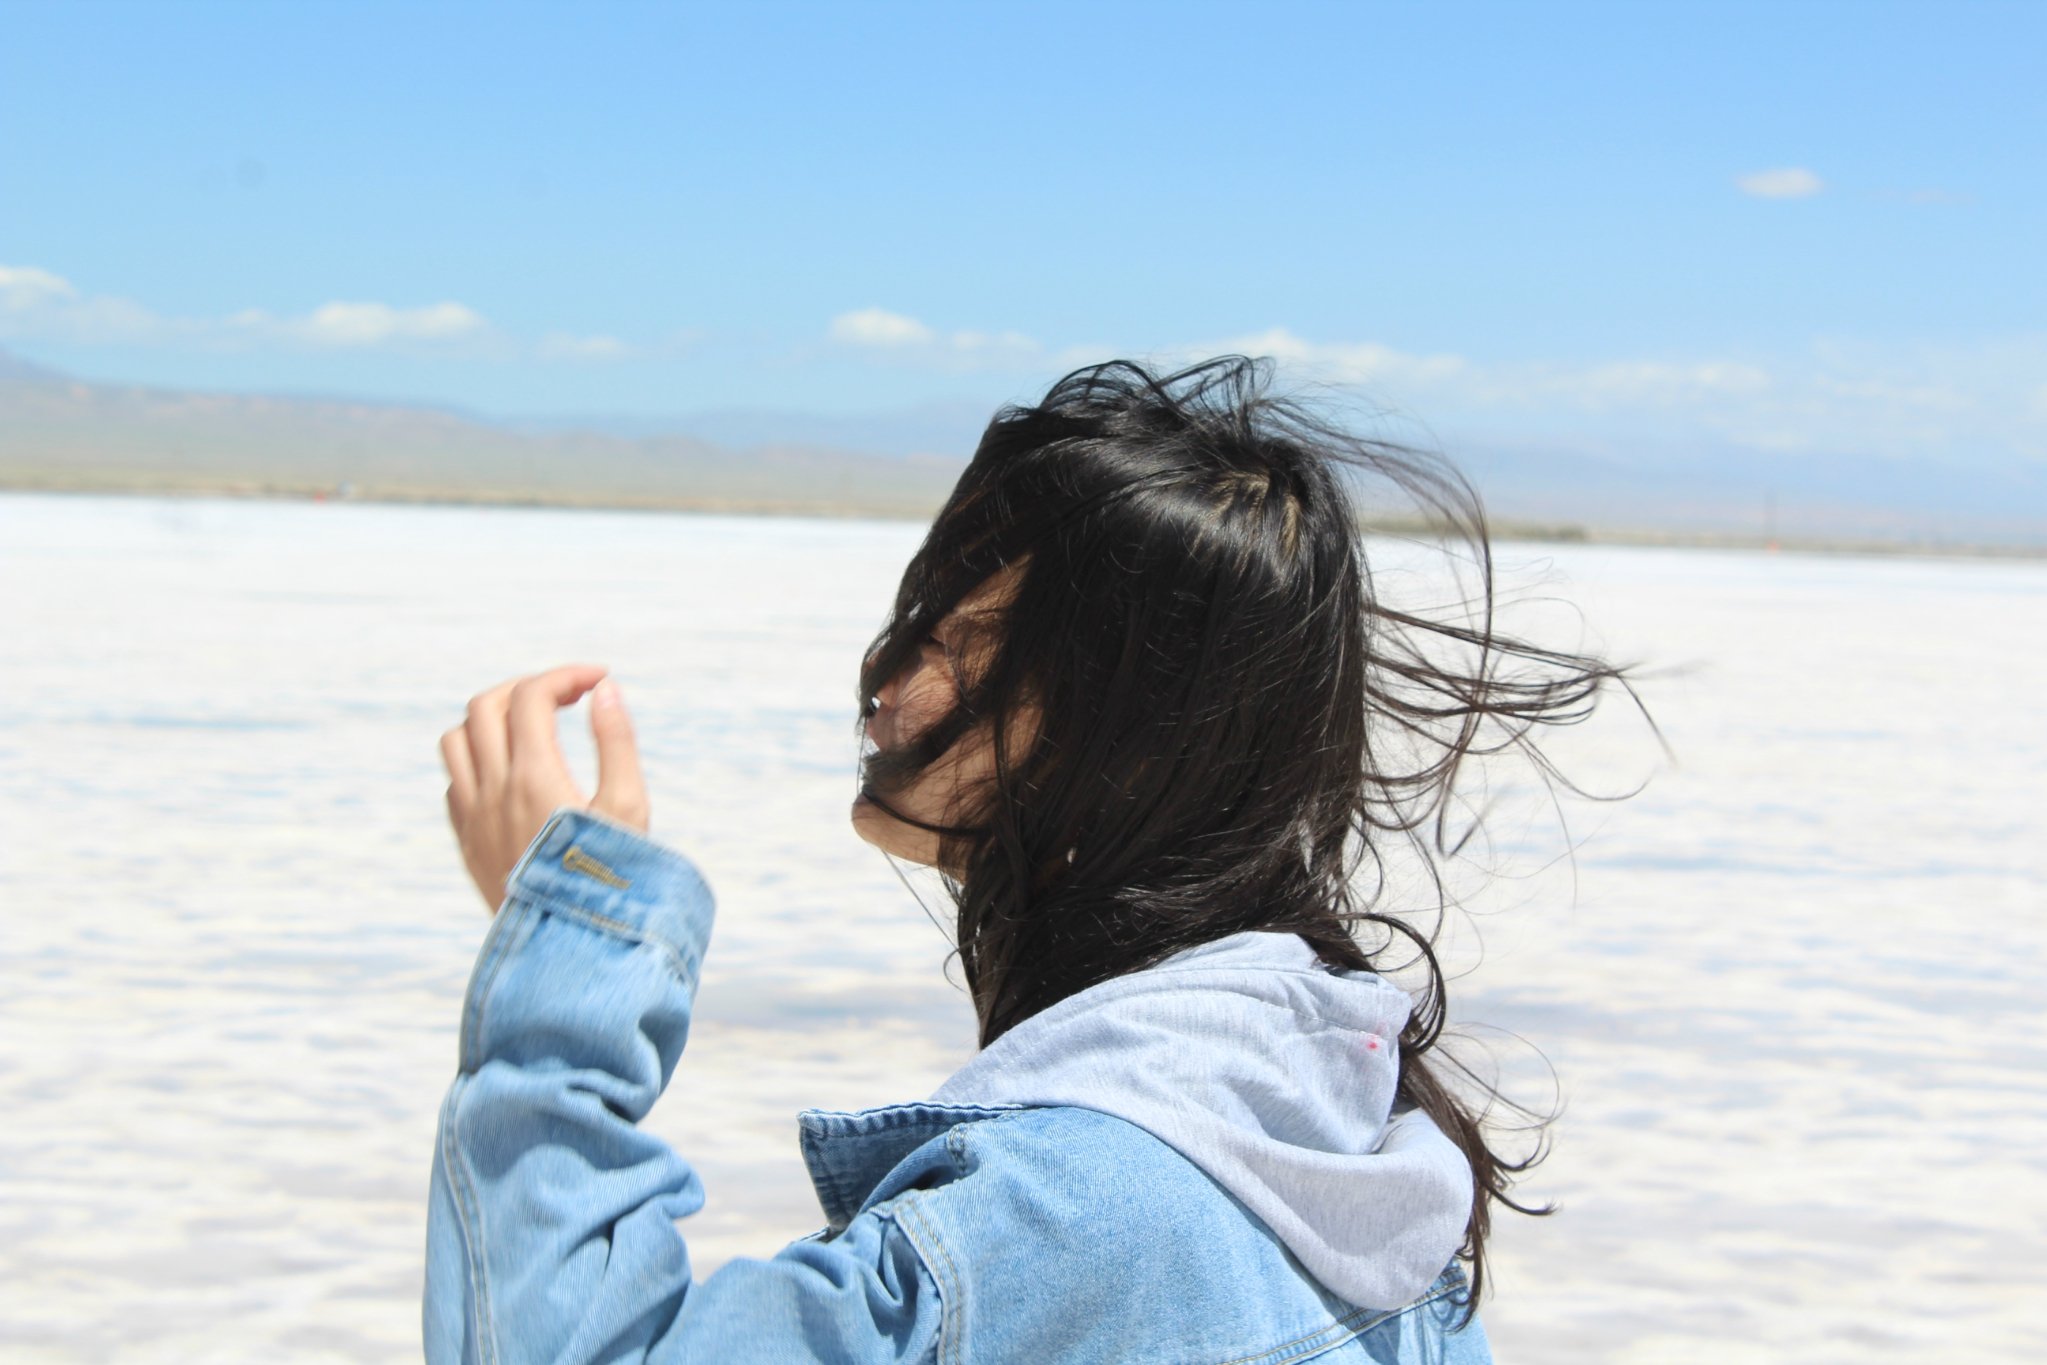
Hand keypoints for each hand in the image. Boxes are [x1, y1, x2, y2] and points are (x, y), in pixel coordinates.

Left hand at [439, 663, 649, 912]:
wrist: (568, 948)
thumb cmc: (608, 880)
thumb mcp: (628, 808)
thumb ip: (617, 741)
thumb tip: (605, 690)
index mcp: (533, 775)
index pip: (532, 695)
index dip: (565, 676)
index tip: (600, 680)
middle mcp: (492, 790)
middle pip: (485, 706)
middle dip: (527, 689)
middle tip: (567, 698)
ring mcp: (472, 817)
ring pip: (457, 740)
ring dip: (492, 720)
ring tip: (534, 728)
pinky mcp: (466, 842)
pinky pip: (455, 781)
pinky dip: (479, 760)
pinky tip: (516, 774)